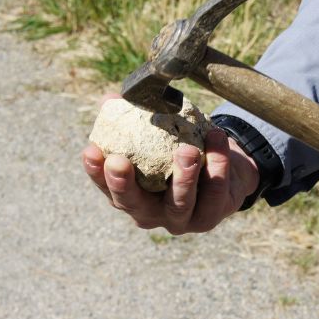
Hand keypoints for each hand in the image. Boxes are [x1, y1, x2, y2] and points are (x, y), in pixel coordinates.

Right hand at [81, 98, 259, 233]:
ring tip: (185, 151)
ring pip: (180, 203)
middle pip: (135, 206)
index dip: (96, 172)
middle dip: (124, 185)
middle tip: (119, 161)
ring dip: (182, 177)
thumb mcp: (160, 137)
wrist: (229, 170)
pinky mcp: (211, 216)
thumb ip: (136, 120)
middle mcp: (153, 214)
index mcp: (134, 196)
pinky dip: (217, 163)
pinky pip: (215, 190)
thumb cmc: (184, 150)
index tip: (90, 149)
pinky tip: (216, 138)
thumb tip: (111, 98)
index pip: (108, 187)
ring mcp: (183, 220)